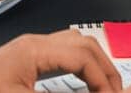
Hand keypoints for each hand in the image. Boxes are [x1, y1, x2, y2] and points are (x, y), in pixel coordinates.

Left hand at [0, 31, 130, 91]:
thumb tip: (90, 92)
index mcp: (35, 50)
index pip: (86, 55)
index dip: (105, 79)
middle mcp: (34, 43)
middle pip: (84, 43)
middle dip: (106, 68)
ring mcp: (29, 49)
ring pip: (74, 44)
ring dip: (94, 64)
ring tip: (104, 89)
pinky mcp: (24, 59)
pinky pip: (62, 53)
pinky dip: (79, 66)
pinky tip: (81, 85)